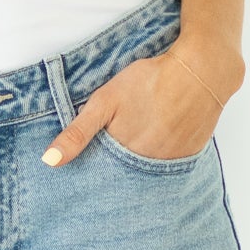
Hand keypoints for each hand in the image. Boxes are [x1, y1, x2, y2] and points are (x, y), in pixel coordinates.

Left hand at [41, 45, 234, 166]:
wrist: (201, 72)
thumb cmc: (150, 81)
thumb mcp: (105, 102)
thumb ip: (78, 133)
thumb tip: (49, 161)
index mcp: (124, 156)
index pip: (102, 178)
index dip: (94, 173)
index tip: (85, 174)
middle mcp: (148, 166)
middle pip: (125, 177)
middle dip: (115, 172)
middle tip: (114, 154)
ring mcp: (171, 163)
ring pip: (146, 173)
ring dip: (137, 167)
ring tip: (135, 144)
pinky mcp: (189, 156)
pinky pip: (168, 166)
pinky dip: (159, 159)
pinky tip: (156, 141)